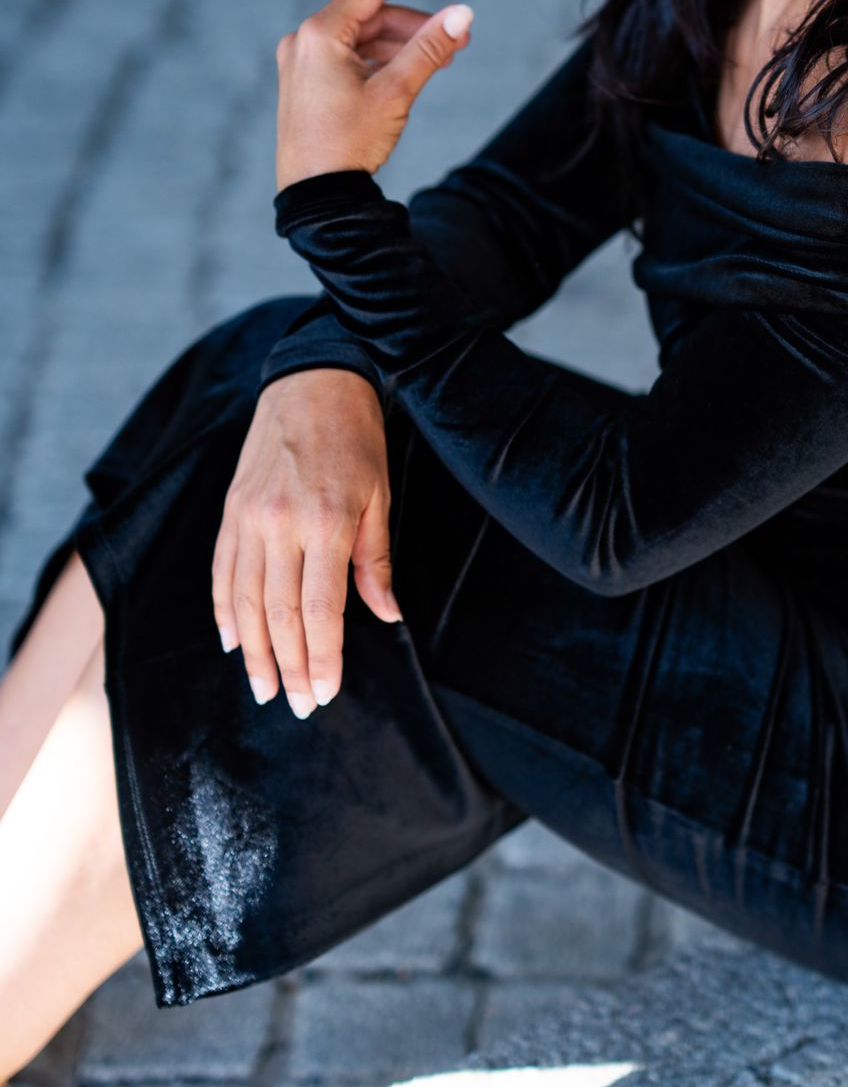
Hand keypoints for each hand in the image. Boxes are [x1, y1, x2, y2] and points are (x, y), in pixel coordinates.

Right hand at [212, 370, 399, 716]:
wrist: (313, 380)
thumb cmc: (357, 438)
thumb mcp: (380, 495)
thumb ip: (376, 560)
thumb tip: (386, 616)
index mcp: (324, 522)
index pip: (320, 611)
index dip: (321, 658)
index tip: (325, 694)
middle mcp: (279, 524)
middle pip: (279, 614)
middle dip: (288, 667)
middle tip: (297, 706)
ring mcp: (247, 518)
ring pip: (244, 601)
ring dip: (253, 651)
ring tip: (263, 688)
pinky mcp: (230, 510)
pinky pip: (222, 571)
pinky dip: (224, 611)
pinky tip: (232, 641)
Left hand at [275, 0, 473, 189]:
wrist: (316, 195)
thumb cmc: (348, 142)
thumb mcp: (396, 91)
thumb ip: (430, 48)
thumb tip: (462, 14)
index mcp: (320, 34)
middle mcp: (304, 42)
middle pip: (369, 17)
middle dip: (414, 25)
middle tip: (456, 39)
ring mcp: (301, 64)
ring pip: (361, 41)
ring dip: (401, 46)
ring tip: (440, 61)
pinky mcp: (305, 86)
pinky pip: (348, 60)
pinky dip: (380, 62)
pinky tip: (408, 75)